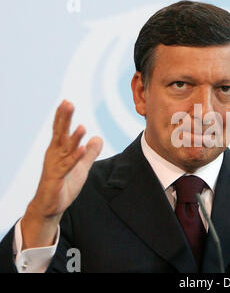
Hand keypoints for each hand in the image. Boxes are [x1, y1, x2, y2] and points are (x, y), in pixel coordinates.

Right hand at [22, 100, 102, 247]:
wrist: (51, 207)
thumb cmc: (64, 184)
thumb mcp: (81, 166)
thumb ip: (89, 153)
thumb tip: (98, 138)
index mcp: (58, 151)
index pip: (60, 131)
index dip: (63, 117)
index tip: (67, 102)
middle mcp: (54, 156)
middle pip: (60, 134)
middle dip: (64, 119)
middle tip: (68, 104)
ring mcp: (55, 167)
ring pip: (64, 149)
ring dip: (73, 138)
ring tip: (82, 126)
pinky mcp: (57, 179)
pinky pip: (67, 166)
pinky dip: (75, 157)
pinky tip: (82, 149)